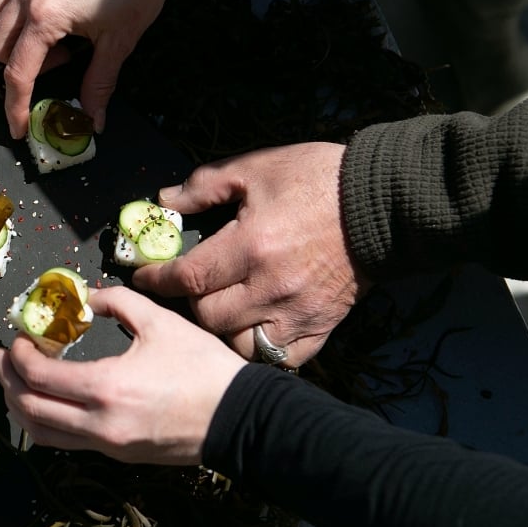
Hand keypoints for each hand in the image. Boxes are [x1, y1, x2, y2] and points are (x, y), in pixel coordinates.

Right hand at [0, 0, 173, 137]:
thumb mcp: (118, 44)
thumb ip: (98, 84)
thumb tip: (92, 120)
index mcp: (46, 16)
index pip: (17, 73)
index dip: (15, 107)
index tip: (17, 128)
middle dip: (20, 67)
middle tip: (61, 61)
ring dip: (11, 39)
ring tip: (52, 38)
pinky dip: (16, 13)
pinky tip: (49, 15)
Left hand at [0, 285, 245, 464]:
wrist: (240, 419)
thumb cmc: (202, 367)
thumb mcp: (159, 321)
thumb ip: (117, 300)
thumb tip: (87, 295)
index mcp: (106, 388)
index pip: (39, 377)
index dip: (18, 356)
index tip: (18, 338)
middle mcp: (99, 424)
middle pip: (29, 409)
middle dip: (7, 382)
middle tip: (2, 359)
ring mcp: (107, 445)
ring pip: (41, 433)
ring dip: (20, 406)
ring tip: (15, 381)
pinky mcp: (117, 454)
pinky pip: (65, 441)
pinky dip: (45, 421)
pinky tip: (47, 400)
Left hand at [133, 142, 367, 367]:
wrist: (384, 202)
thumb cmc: (318, 178)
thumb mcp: (256, 167)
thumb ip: (205, 185)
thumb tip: (164, 201)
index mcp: (252, 245)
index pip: (187, 277)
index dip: (156, 279)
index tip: (143, 276)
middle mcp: (272, 287)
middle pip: (207, 315)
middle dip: (189, 301)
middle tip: (190, 285)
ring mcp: (298, 313)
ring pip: (238, 344)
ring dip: (221, 329)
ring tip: (221, 308)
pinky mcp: (321, 327)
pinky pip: (281, 358)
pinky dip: (261, 349)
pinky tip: (253, 329)